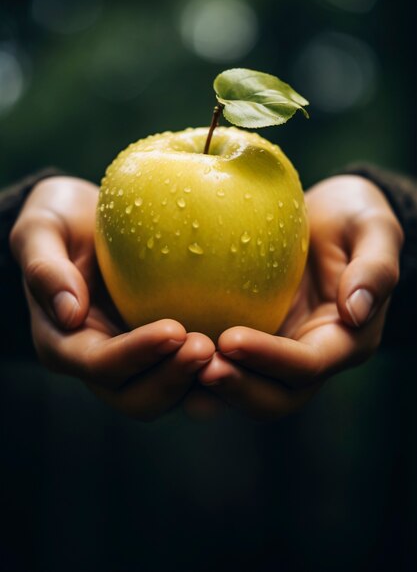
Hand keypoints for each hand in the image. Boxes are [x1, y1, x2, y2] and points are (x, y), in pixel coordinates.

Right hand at [10, 176, 213, 419]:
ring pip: (166, 395)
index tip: (175, 328)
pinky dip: (213, 370)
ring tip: (229, 352)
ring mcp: (134, 361)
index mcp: (64, 342)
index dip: (136, 354)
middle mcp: (99, 362)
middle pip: (135, 397)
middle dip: (172, 379)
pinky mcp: (161, 351)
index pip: (100, 364)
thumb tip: (68, 312)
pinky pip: (188, 374)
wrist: (87, 222)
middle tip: (208, 347)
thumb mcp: (41, 228)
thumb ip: (44, 267)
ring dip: (196, 382)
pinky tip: (241, 348)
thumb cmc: (61, 219)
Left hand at [197, 175, 403, 419]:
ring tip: (174, 365)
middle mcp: (310, 356)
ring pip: (247, 391)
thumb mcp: (373, 228)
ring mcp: (279, 352)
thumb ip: (375, 268)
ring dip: (213, 389)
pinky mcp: (254, 338)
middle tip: (197, 366)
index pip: (308, 365)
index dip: (271, 358)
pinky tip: (166, 352)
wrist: (328, 217)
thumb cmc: (353, 217)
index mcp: (344, 340)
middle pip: (276, 397)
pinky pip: (228, 366)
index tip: (230, 338)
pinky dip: (198, 370)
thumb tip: (354, 311)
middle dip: (237, 388)